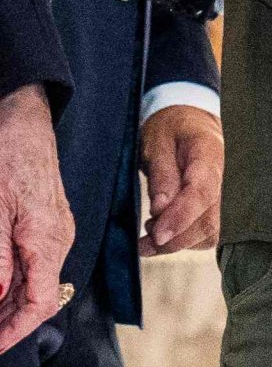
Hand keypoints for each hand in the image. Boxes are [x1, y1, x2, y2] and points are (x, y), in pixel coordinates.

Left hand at [0, 84, 75, 366]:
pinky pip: (33, 265)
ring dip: (8, 309)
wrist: (22, 114)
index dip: (12, 332)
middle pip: (36, 300)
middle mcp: (58, 241)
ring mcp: (55, 231)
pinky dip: (13, 285)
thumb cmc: (4, 151)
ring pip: (34, 283)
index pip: (37, 304)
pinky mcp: (48, 222)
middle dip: (6, 328)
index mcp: (47, 239)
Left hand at [139, 104, 222, 256]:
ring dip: (177, 243)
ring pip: (207, 233)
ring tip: (148, 237)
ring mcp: (222, 198)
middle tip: (144, 241)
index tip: (158, 235)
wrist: (186, 124)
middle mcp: (222, 180)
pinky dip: (182, 241)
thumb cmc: (169, 129)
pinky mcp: (215, 210)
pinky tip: (160, 235)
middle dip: (175, 238)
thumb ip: (160, 172)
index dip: (180, 217)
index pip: (201, 193)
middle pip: (207, 221)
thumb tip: (160, 209)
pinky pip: (204, 234)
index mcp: (208, 154)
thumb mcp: (156, 140)